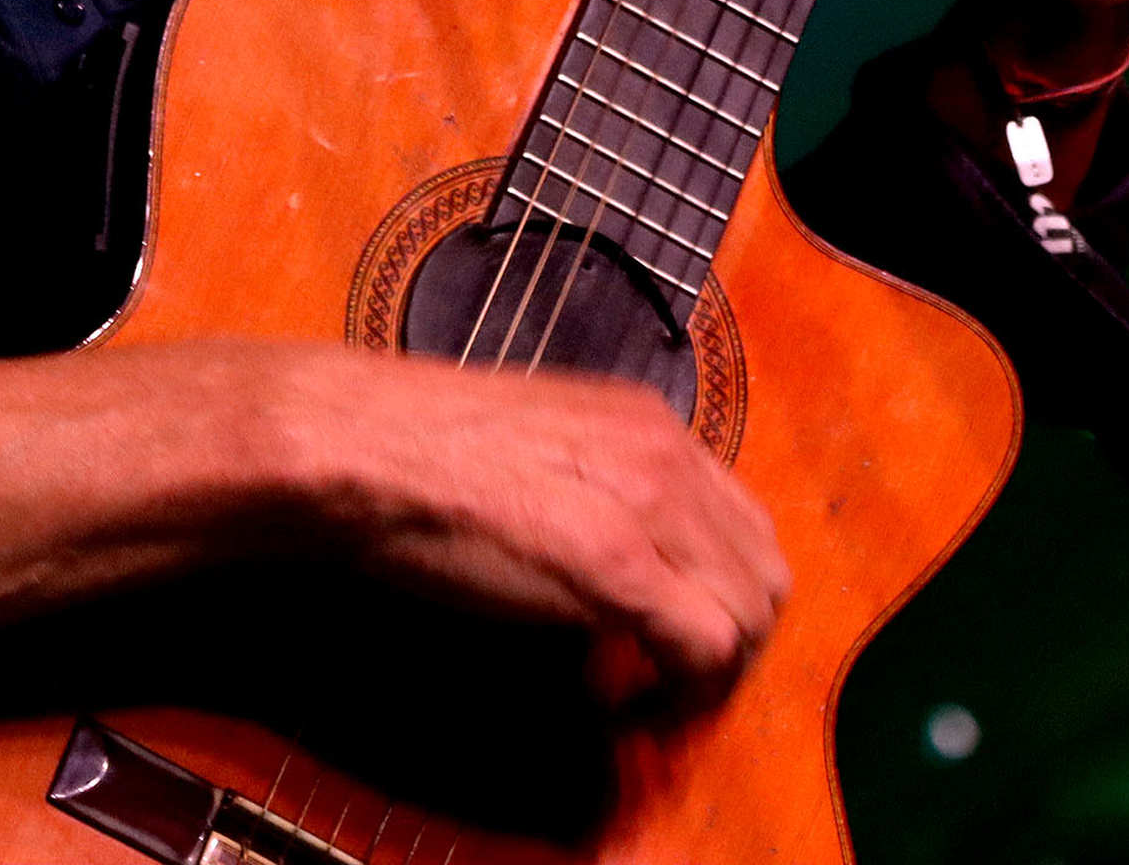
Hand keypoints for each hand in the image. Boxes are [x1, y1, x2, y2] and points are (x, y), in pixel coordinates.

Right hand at [268, 345, 789, 710]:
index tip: (669, 642)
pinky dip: (678, 692)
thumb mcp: (544, 452)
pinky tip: (616, 703)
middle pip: (765, 574)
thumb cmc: (423, 454)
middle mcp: (669, 453)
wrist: (362, 444)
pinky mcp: (616, 557)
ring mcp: (648, 501)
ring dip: (709, 674)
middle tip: (667, 686)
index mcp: (652, 425)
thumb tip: (623, 555)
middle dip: (733, 646)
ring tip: (642, 698)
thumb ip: (600, 488)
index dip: (723, 597)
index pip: (746, 525)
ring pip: (748, 614)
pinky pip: (702, 642)